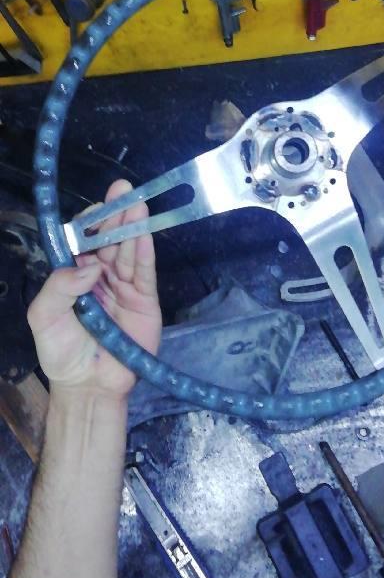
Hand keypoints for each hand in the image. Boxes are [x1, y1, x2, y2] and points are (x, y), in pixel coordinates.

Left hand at [28, 179, 161, 398]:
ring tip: (137, 203)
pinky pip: (144, 270)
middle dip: (115, 214)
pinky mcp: (145, 299)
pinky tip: (145, 232)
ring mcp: (123, 286)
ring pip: (128, 249)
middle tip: (123, 191)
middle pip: (108, 239)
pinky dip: (145, 251)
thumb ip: (58, 288)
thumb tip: (89, 267)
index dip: (90, 222)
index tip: (98, 207)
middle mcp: (99, 275)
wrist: (89, 387)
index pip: (83, 240)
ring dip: (132, 225)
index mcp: (73, 275)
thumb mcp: (44, 317)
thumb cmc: (61, 352)